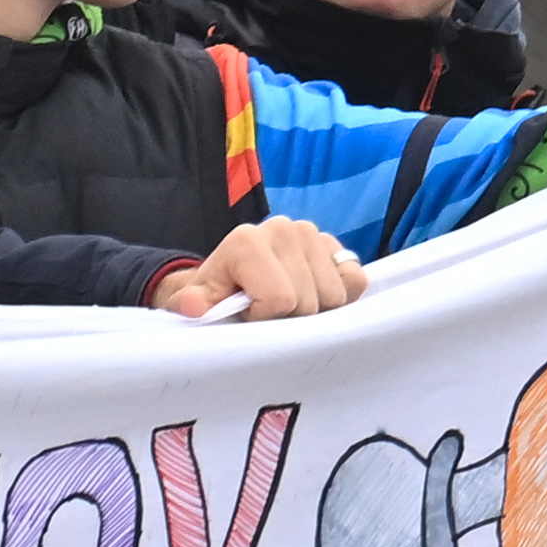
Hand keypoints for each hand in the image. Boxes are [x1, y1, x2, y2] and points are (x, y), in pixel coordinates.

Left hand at [152, 216, 366, 322]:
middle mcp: (283, 228)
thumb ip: (195, 304)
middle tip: (269, 312)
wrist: (230, 277)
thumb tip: (191, 306)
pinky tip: (312, 297)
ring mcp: (312, 233)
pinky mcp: (335, 244)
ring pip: (335, 297)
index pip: (282, 299)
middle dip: (290, 319)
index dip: (265, 318)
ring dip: (315, 312)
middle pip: (309, 302)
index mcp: (247, 241)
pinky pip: (355, 280)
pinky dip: (339, 297)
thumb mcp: (199, 301)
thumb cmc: (215, 294)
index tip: (248, 314)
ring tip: (287, 305)